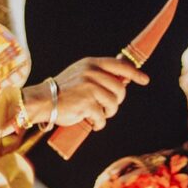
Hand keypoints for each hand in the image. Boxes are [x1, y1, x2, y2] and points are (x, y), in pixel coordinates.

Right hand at [25, 57, 149, 131]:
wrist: (42, 101)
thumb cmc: (63, 91)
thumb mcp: (81, 75)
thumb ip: (99, 75)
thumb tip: (123, 80)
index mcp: (91, 64)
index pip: (119, 65)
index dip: (134, 73)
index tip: (145, 80)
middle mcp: (91, 73)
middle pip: (120, 89)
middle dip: (117, 101)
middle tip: (107, 107)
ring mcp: (89, 87)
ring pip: (114, 104)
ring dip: (108, 113)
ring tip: (98, 114)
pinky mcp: (87, 103)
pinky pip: (103, 117)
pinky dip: (99, 123)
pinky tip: (92, 122)